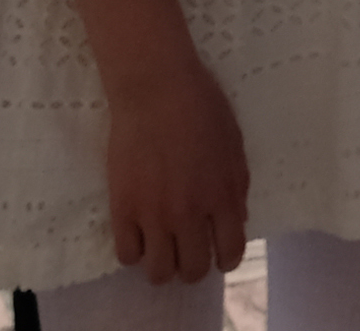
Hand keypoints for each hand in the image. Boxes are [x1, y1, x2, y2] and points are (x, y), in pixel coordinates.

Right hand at [102, 60, 252, 285]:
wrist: (155, 88)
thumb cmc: (200, 107)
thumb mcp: (234, 145)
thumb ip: (237, 188)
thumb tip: (236, 221)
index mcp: (222, 198)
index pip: (230, 254)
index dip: (226, 261)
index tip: (218, 255)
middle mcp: (189, 215)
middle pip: (193, 271)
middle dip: (193, 267)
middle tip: (187, 250)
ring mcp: (153, 215)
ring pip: (158, 272)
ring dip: (163, 266)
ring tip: (161, 247)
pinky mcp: (122, 208)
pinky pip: (126, 255)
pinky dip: (134, 252)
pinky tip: (138, 235)